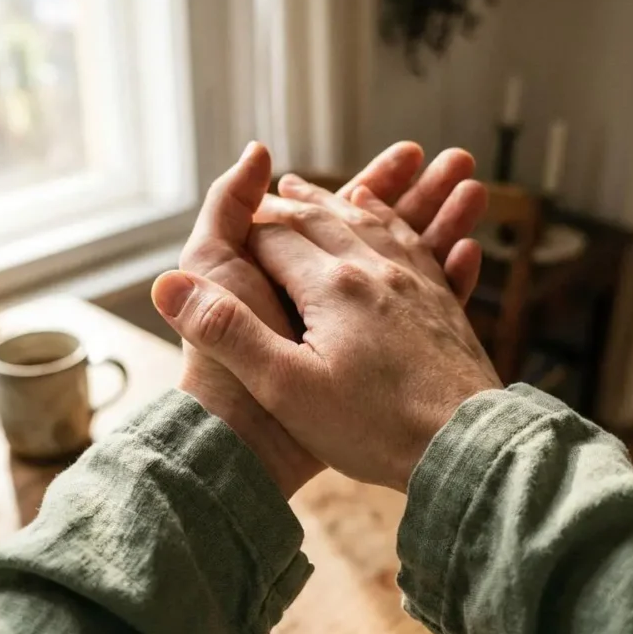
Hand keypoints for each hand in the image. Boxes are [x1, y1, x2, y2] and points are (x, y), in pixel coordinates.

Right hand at [155, 177, 499, 492]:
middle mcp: (375, 271)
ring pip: (375, 225)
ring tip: (335, 190)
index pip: (278, 236)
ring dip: (348, 203)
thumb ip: (228, 333)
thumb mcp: (285, 388)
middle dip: (296, 203)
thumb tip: (167, 286)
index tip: (237, 223)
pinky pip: (417, 247)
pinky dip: (399, 225)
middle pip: (326, 220)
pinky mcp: (443, 306)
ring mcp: (415, 285)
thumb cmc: (374, 427)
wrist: (466, 447)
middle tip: (278, 186)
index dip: (252, 226)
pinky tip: (401, 226)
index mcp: (331, 286)